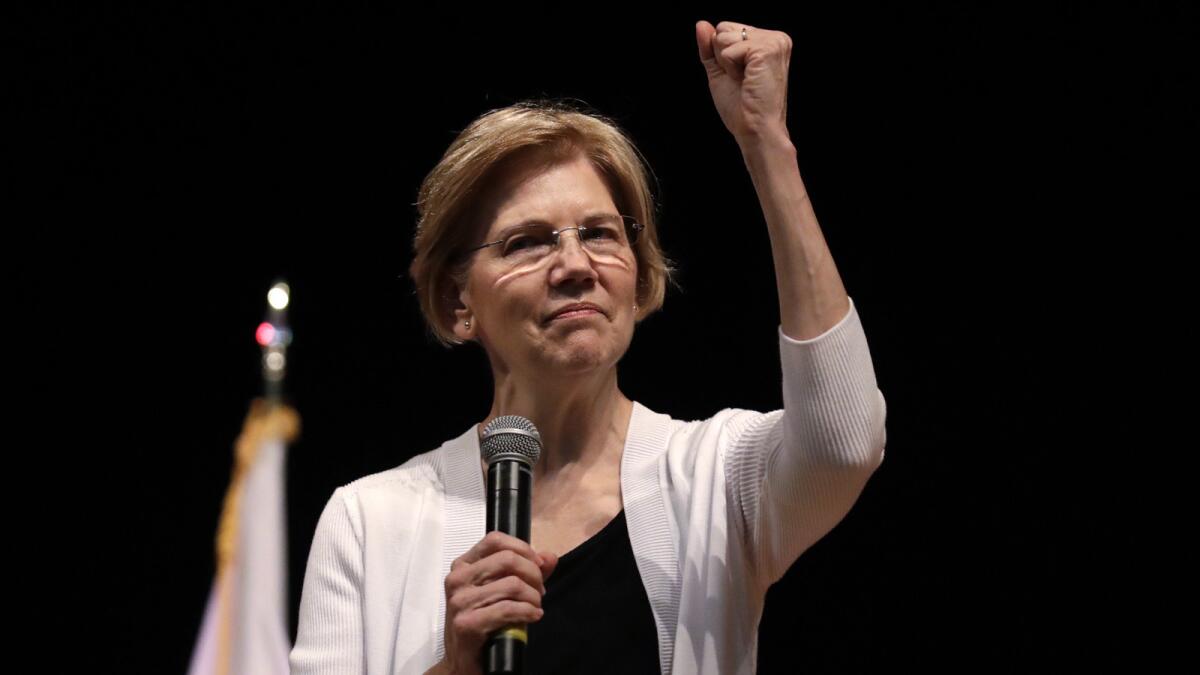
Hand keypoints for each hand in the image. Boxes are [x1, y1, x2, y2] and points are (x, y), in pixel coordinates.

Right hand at [439, 531, 558, 674]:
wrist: (462, 661)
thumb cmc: (482, 623)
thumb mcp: (502, 591)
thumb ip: (526, 571)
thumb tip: (550, 557)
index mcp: (463, 566)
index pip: (495, 540)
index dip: (523, 549)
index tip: (539, 564)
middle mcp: (457, 580)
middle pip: (508, 559)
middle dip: (533, 574)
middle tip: (540, 590)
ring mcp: (460, 602)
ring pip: (512, 584)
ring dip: (533, 597)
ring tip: (535, 606)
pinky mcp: (467, 624)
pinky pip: (508, 609)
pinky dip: (528, 612)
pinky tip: (533, 616)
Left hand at [695, 20, 793, 145]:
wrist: (755, 129)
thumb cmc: (742, 108)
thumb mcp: (720, 72)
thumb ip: (710, 48)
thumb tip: (701, 24)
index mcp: (768, 41)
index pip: (726, 29)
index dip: (723, 56)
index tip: (740, 76)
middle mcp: (776, 37)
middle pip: (723, 29)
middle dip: (723, 57)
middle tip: (742, 79)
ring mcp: (774, 41)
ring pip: (724, 37)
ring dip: (727, 63)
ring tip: (745, 80)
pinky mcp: (767, 49)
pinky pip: (728, 49)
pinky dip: (730, 68)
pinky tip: (746, 80)